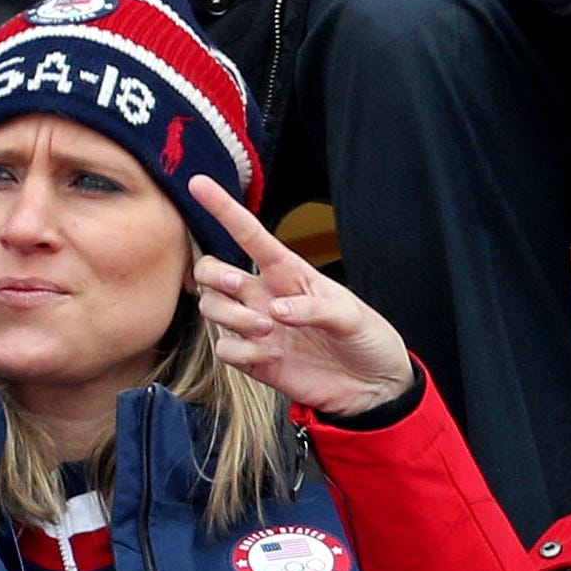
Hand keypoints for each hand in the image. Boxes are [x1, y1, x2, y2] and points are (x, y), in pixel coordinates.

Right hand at [188, 174, 416, 416]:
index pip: (249, 235)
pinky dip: (238, 352)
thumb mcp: (351, 315)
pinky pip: (224, 348)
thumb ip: (315, 308)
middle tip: (238, 285)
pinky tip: (268, 357)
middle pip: (211, 271)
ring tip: (268, 331)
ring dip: (231, 316)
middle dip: (213, 273)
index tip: (198, 182)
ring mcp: (258, 328)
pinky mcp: (256, 360)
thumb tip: (276, 311)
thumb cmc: (366, 339)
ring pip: (211, 308)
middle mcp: (265, 296)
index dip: (224, 209)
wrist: (372, 387)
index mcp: (289, 273)